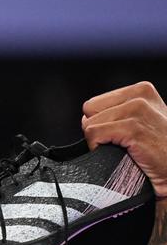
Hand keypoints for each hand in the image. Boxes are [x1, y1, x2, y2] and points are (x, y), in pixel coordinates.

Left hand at [82, 81, 166, 198]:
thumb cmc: (161, 151)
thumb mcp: (144, 120)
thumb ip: (119, 111)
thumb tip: (86, 118)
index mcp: (141, 90)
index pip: (94, 104)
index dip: (99, 122)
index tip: (117, 134)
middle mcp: (140, 96)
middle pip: (89, 111)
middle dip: (98, 129)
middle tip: (118, 142)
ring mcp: (137, 110)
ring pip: (90, 124)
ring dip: (100, 141)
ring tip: (122, 149)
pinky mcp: (133, 128)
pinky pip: (93, 134)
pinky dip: (97, 148)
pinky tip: (117, 154)